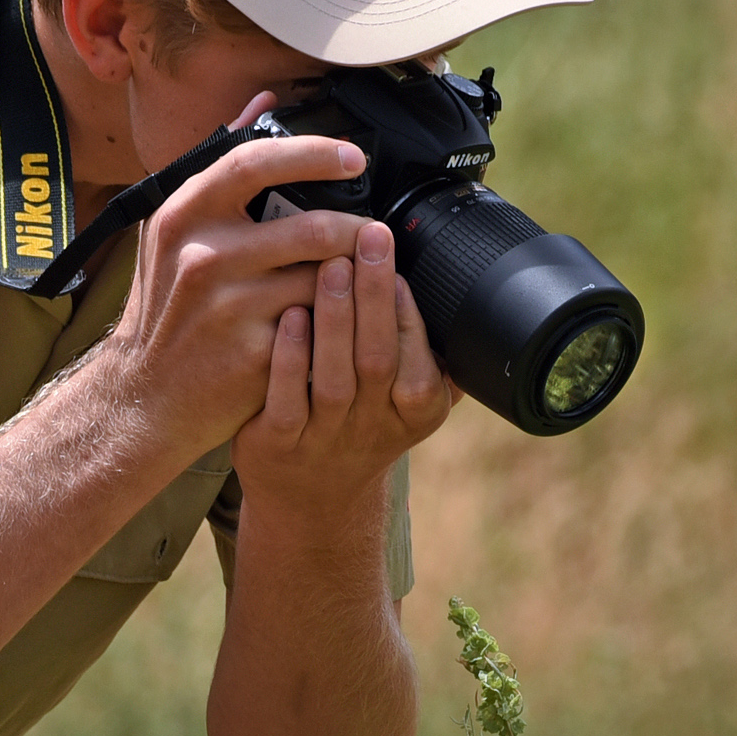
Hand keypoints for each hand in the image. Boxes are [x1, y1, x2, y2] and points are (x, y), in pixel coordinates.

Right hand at [103, 93, 372, 458]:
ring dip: (354, 275)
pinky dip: (337, 317)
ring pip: (323, 278)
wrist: (147, 396)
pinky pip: (320, 322)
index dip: (313, 153)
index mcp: (184, 215)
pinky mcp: (253, 350)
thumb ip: (221, 168)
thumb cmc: (169, 309)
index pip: (254, 161)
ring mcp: (228, 305)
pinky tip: (343, 318)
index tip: (353, 157)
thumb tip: (263, 104)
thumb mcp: (176, 232)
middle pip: (311, 226)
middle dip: (356, 230)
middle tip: (374, 232)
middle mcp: (201, 255)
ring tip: (364, 273)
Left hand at [232, 220, 453, 508]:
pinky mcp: (278, 444)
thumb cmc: (360, 423)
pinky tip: (289, 314)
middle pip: (379, 361)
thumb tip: (458, 290)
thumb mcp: (407, 400)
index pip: (421, 365)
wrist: (310, 496)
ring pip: (335, 378)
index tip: (399, 266)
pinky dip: (291, 357)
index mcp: (416, 414)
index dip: (409, 316)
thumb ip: (432, 356)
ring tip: (331, 265)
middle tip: (369, 238)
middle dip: (376, 296)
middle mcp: (373, 430)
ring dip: (336, 318)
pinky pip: (287, 399)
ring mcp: (324, 440)